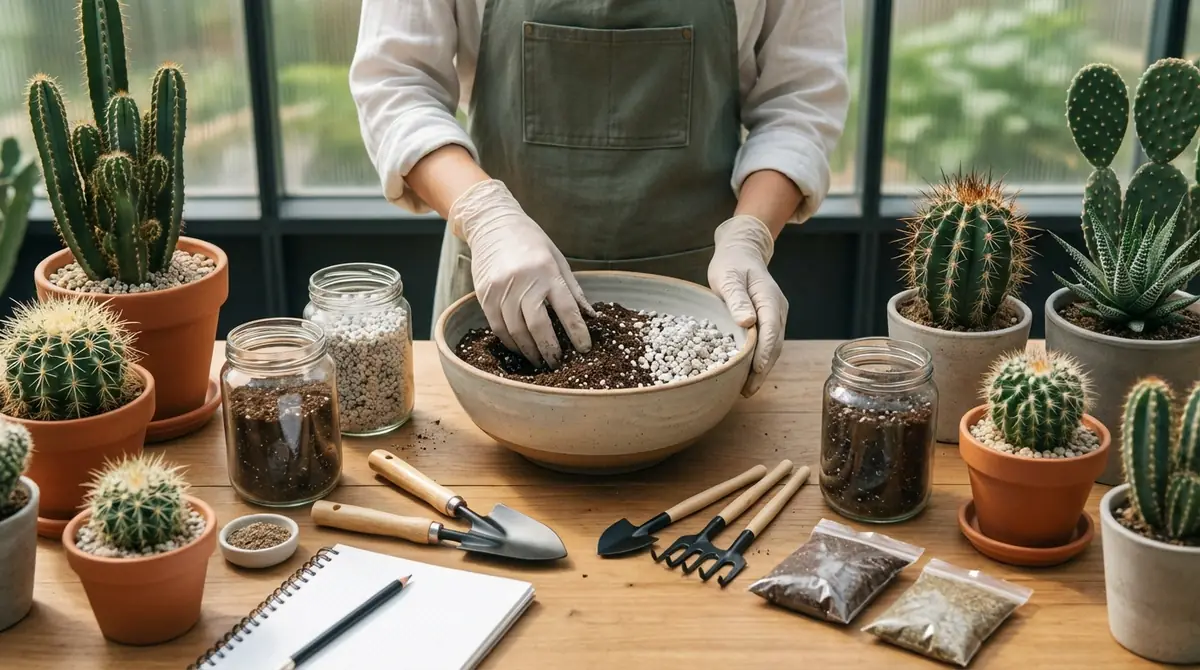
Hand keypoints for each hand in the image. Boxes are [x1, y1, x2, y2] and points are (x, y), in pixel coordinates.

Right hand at [449, 179, 593, 367]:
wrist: (492, 223)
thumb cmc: (531, 242)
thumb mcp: (558, 259)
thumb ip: (573, 290)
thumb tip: (591, 317)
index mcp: (547, 271)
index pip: (567, 309)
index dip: (577, 333)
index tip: (584, 349)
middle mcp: (524, 280)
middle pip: (538, 325)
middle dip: (550, 349)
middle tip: (558, 363)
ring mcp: (501, 288)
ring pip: (516, 330)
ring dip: (530, 350)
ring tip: (540, 361)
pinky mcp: (485, 294)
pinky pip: (498, 327)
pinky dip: (510, 342)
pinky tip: (521, 348)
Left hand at [708, 215, 787, 396]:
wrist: (742, 252)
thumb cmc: (731, 264)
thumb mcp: (728, 277)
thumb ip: (737, 298)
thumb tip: (747, 322)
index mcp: (769, 298)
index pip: (771, 329)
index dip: (764, 352)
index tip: (756, 370)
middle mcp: (778, 310)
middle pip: (775, 344)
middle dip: (763, 369)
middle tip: (747, 390)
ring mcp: (776, 317)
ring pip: (773, 347)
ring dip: (762, 369)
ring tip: (746, 390)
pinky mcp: (769, 322)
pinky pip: (767, 344)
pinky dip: (759, 361)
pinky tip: (747, 376)